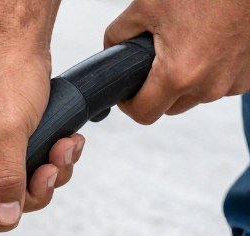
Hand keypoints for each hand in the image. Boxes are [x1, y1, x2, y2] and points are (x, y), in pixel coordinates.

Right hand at [0, 37, 84, 232]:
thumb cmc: (5, 72)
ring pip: (14, 183)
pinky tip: (63, 141)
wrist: (20, 35)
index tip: (19, 203)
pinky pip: (24, 165)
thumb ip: (5, 179)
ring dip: (47, 171)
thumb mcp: (8, 131)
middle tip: (51, 168)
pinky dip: (49, 157)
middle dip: (31, 189)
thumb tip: (4, 217)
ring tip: (64, 147)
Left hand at [106, 0, 249, 123]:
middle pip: (169, 108)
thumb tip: (112, 52)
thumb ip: (119, 34)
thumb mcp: (147, 5)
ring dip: (186, 81)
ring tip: (187, 46)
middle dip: (157, 90)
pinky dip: (212, 71)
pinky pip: (221, 83)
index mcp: (179, 75)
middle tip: (158, 60)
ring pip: (196, 97)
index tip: (128, 91)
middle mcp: (208, 86)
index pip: (143, 114)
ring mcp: (233, 83)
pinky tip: (211, 46)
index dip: (129, 103)